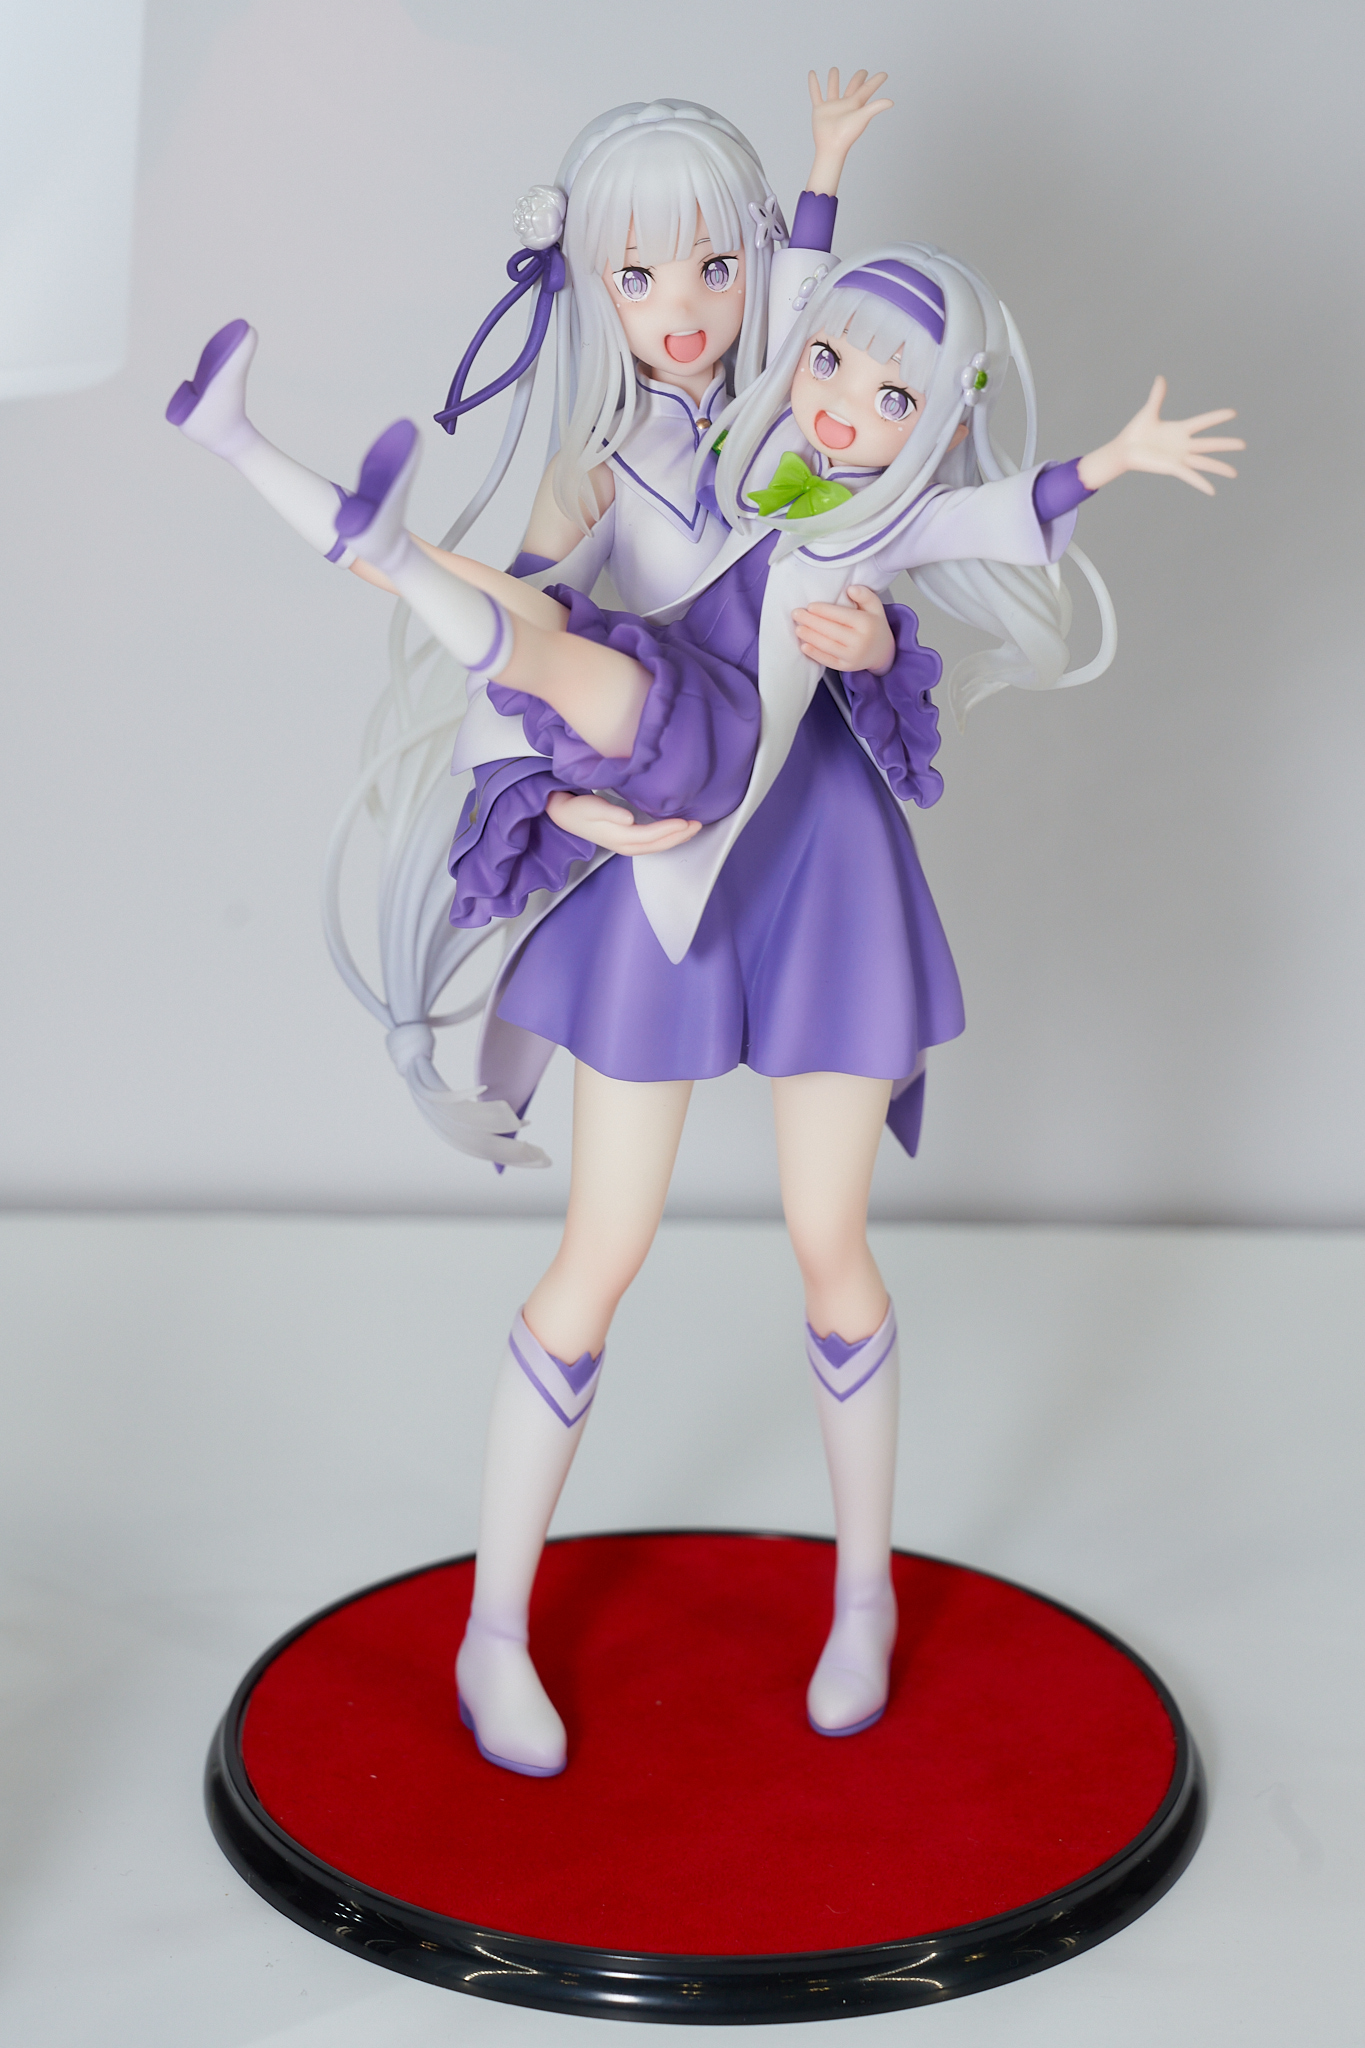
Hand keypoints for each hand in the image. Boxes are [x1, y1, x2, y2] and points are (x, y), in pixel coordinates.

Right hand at [546, 789, 701, 854]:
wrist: (565, 815)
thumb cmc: (579, 809)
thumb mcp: (592, 808)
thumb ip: (610, 813)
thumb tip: (629, 819)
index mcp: (618, 837)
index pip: (650, 835)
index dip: (668, 829)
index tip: (685, 821)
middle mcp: (625, 845)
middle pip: (657, 844)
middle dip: (679, 836)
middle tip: (697, 825)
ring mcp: (626, 845)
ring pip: (657, 846)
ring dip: (676, 838)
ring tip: (692, 829)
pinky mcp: (627, 841)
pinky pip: (652, 843)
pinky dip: (667, 838)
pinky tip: (676, 832)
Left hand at [792, 586, 895, 673]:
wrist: (882, 652)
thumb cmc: (874, 626)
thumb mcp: (875, 607)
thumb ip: (865, 595)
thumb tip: (850, 589)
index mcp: (866, 624)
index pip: (841, 615)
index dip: (824, 611)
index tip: (810, 606)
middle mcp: (860, 641)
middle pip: (831, 630)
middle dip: (811, 622)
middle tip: (796, 614)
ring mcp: (853, 656)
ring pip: (827, 645)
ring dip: (810, 637)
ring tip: (798, 628)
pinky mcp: (846, 667)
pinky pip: (828, 661)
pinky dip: (814, 654)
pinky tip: (804, 646)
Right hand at [807, 68, 892, 194]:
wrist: (831, 146)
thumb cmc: (847, 134)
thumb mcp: (862, 117)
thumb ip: (876, 107)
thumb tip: (891, 102)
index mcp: (856, 105)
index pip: (867, 90)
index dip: (876, 82)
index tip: (884, 75)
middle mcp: (845, 104)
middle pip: (852, 87)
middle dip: (858, 79)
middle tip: (863, 72)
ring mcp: (832, 106)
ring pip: (833, 88)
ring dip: (833, 79)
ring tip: (834, 69)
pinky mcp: (820, 109)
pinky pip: (816, 93)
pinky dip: (813, 84)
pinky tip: (812, 73)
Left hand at [1077, 377, 1243, 495]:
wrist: (1123, 450)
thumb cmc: (1135, 432)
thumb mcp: (1149, 412)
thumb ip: (1157, 396)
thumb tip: (1160, 378)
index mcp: (1180, 429)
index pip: (1204, 422)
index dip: (1217, 417)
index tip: (1233, 413)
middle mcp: (1183, 445)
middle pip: (1210, 444)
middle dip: (1226, 444)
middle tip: (1244, 445)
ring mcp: (1179, 457)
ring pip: (1204, 462)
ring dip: (1219, 467)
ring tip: (1234, 473)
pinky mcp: (1172, 467)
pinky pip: (1190, 476)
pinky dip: (1201, 483)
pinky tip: (1212, 491)